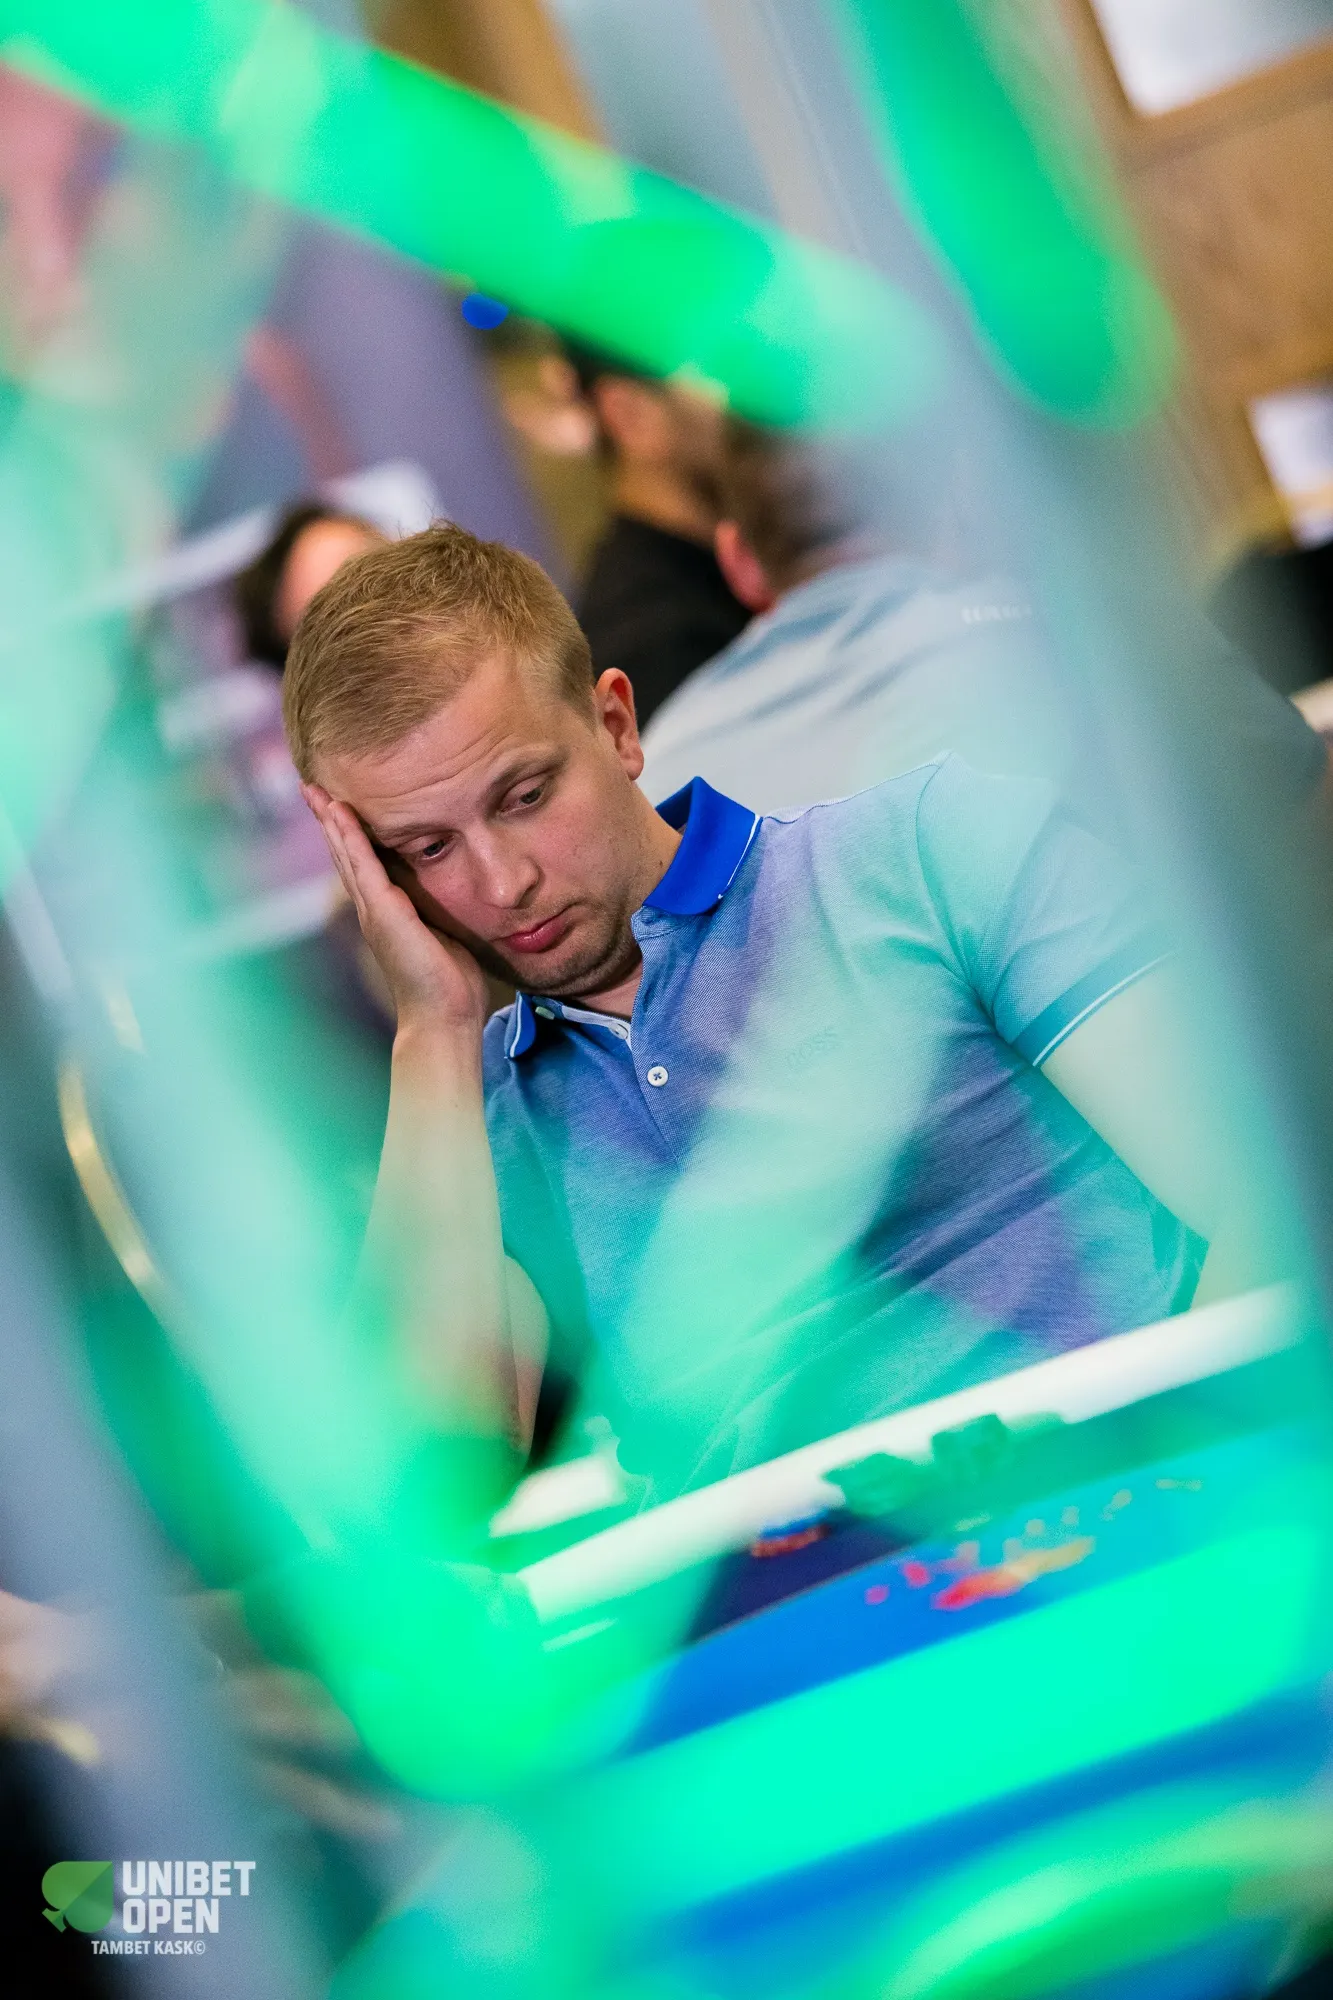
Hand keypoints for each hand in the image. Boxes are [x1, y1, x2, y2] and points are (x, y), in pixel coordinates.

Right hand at [303, 784, 487, 1034]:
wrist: (443, 1017)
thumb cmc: (448, 984)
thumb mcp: (442, 935)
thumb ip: (435, 914)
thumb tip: (446, 900)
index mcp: (387, 912)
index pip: (363, 863)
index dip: (348, 834)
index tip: (337, 803)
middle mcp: (373, 909)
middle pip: (344, 854)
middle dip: (329, 820)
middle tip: (312, 787)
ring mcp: (374, 911)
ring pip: (346, 855)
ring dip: (331, 821)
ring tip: (316, 791)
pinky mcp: (384, 912)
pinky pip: (363, 865)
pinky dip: (350, 837)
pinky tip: (339, 813)